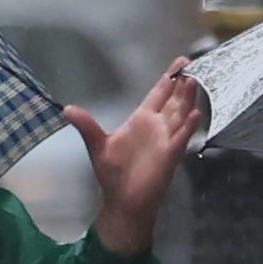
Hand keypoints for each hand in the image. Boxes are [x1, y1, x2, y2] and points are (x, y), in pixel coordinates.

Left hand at [71, 56, 203, 254]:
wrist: (123, 200)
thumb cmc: (113, 173)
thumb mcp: (98, 145)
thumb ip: (86, 126)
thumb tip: (66, 109)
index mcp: (141, 120)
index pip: (158, 94)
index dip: (168, 79)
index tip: (179, 63)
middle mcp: (157, 126)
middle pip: (173, 100)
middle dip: (182, 83)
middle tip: (192, 64)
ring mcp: (166, 139)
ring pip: (180, 114)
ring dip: (187, 99)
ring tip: (194, 81)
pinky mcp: (170, 154)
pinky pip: (182, 138)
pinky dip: (189, 126)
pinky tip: (195, 113)